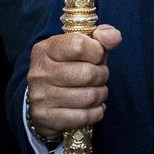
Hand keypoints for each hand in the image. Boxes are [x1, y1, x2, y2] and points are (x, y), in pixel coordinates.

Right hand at [27, 24, 121, 139]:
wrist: (45, 97)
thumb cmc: (70, 66)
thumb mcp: (83, 45)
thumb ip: (103, 35)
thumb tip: (113, 38)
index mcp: (46, 49)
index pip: (79, 45)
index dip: (97, 52)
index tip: (97, 56)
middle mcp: (39, 72)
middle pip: (88, 74)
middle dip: (102, 75)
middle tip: (98, 77)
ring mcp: (40, 96)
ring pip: (89, 97)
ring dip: (100, 95)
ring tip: (95, 91)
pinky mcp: (45, 118)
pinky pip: (84, 117)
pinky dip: (96, 112)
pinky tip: (91, 107)